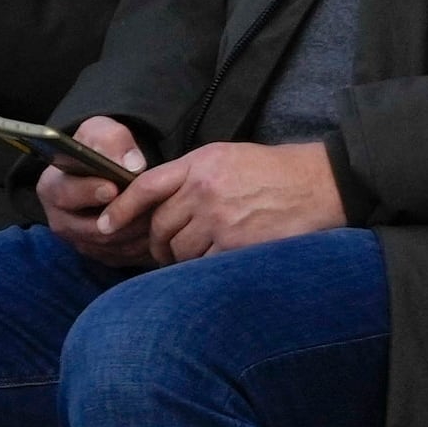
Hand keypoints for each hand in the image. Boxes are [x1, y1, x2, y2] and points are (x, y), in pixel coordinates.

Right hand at [42, 118, 155, 262]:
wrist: (109, 169)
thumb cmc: (100, 149)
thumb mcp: (102, 132)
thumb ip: (113, 141)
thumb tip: (132, 165)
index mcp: (52, 187)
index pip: (65, 194)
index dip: (89, 192)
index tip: (113, 187)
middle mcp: (61, 220)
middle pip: (93, 228)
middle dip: (125, 215)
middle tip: (151, 202)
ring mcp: (80, 241)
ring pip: (113, 245)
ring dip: (138, 230)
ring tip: (161, 211)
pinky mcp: (100, 255)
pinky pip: (125, 256)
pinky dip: (144, 244)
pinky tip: (161, 226)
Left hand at [112, 139, 345, 266]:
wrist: (323, 184)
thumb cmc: (278, 172)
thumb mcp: (230, 157)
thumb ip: (193, 175)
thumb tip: (158, 202)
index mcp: (201, 163)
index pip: (146, 187)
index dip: (120, 209)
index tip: (105, 225)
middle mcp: (205, 189)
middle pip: (160, 224)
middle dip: (158, 243)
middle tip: (164, 251)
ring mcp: (220, 218)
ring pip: (178, 249)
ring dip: (180, 259)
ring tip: (194, 258)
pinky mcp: (236, 244)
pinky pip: (202, 264)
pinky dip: (203, 269)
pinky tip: (215, 264)